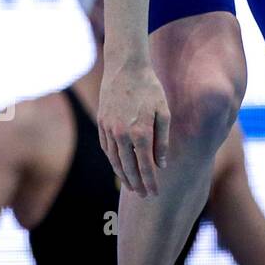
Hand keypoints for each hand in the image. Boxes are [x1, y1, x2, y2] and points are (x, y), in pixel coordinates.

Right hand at [97, 59, 170, 198]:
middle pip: (128, 167)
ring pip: (115, 160)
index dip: (150, 182)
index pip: (145, 166)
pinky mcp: (101, 124)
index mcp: (140, 132)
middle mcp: (122, 134)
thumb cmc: (150, 89)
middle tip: (144, 195)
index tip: (154, 194)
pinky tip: (119, 166)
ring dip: (123, 175)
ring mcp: (108, 130)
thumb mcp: (163, 112)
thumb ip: (162, 140)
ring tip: (132, 185)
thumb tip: (161, 164)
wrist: (126, 69)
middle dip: (136, 183)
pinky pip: (106, 148)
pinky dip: (113, 160)